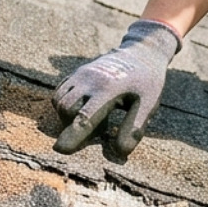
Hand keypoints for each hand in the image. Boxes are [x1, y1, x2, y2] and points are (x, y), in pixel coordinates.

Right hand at [53, 20, 179, 155]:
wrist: (141, 53)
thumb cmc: (146, 83)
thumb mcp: (148, 104)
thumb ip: (134, 128)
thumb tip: (120, 153)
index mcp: (109, 89)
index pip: (86, 116)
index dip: (73, 135)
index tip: (60, 149)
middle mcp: (90, 79)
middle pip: (66, 109)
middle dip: (75, 125)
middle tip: (101, 128)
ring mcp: (80, 74)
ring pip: (58, 100)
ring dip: (68, 116)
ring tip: (93, 117)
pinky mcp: (76, 72)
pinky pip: (59, 92)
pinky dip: (65, 105)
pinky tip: (85, 107)